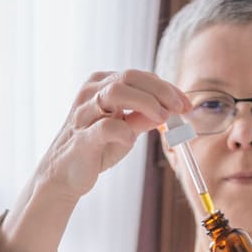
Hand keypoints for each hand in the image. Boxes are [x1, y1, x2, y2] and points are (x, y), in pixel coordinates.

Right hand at [34, 69, 191, 199]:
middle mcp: (90, 93)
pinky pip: (105, 127)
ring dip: (146, 103)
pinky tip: (132, 139)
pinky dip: (124, 131)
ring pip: (116, 93)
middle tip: (179, 109)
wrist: (65, 175)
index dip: (166, 88)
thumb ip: (145, 118)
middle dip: (161, 91)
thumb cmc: (96, 148)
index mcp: (101, 85)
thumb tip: (171, 110)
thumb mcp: (126, 129)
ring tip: (162, 119)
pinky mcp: (81, 137)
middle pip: (129, 77)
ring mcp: (84, 113)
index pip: (139, 76)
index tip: (186, 104)